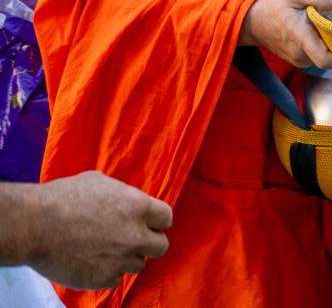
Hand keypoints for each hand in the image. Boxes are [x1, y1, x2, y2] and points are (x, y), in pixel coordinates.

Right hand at [28, 171, 171, 290]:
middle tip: (132, 241)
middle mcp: (135, 235)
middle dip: (149, 243)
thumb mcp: (101, 182)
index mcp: (139, 207)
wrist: (34, 225)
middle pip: (161, 246)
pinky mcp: (102, 278)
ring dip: (126, 259)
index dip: (156, 222)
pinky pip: (115, 279)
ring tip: (105, 251)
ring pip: (137, 265)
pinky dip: (106, 273)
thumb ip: (124, 195)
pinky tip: (91, 262)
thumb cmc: (63, 198)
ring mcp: (120, 259)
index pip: (166, 218)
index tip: (147, 224)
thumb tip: (130, 202)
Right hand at [240, 0, 331, 70]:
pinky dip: (325, 47)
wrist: (251, 20)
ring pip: (323, 58)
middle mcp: (300, 54)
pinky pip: (316, 56)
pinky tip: (330, 34)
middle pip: (329, 60)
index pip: (325, 60)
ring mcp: (297, 59)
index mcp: (301, 39)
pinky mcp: (297, 58)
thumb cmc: (273, 5)